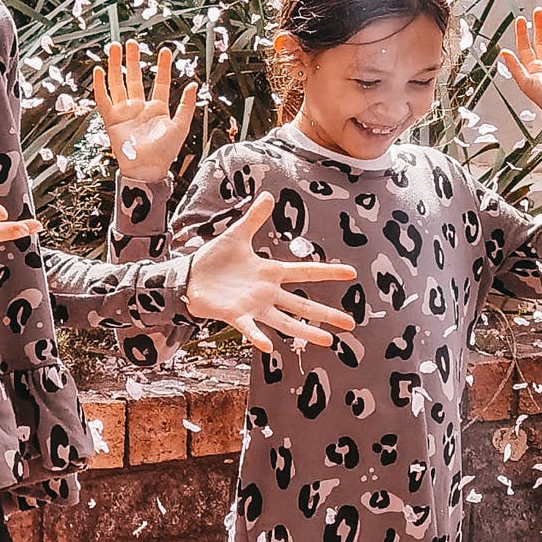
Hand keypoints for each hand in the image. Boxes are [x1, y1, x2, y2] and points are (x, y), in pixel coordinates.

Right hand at [90, 40, 197, 187]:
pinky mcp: (111, 119)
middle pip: (135, 78)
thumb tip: (194, 85)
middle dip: (133, 60)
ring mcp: (124, 112)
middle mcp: (139, 108)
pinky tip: (99, 71)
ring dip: (116, 66)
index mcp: (158, 109)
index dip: (163, 67)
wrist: (146, 169)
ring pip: (118, 83)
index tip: (165, 50)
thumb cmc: (165, 152)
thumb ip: (187, 105)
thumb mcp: (181, 126)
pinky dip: (100, 86)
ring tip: (114, 48)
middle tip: (131, 43)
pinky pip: (103, 99)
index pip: (160, 82)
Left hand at [186, 193, 358, 351]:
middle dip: (326, 314)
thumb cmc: (214, 259)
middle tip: (351, 323)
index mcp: (270, 273)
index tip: (351, 273)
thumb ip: (254, 218)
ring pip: (284, 322)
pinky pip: (249, 328)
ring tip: (327, 340)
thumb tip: (269, 195)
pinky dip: (257, 336)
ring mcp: (253, 306)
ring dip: (305, 331)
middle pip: (302, 304)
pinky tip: (267, 346)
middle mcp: (267, 293)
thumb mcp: (237, 235)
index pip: (305, 272)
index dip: (328, 272)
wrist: (190, 277)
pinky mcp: (236, 316)